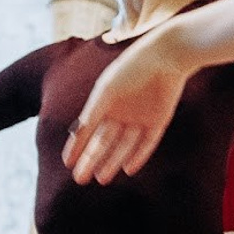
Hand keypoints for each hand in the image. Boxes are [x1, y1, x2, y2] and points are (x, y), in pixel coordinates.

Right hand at [66, 31, 189, 182]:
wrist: (167, 54)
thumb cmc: (131, 68)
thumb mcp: (106, 91)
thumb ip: (93, 113)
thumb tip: (77, 134)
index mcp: (104, 102)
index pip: (87, 130)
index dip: (77, 147)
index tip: (66, 163)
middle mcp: (121, 112)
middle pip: (103, 142)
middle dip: (91, 160)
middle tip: (80, 179)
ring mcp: (140, 117)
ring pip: (124, 146)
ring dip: (112, 161)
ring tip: (101, 178)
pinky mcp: (159, 120)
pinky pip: (147, 143)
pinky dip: (138, 156)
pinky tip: (128, 169)